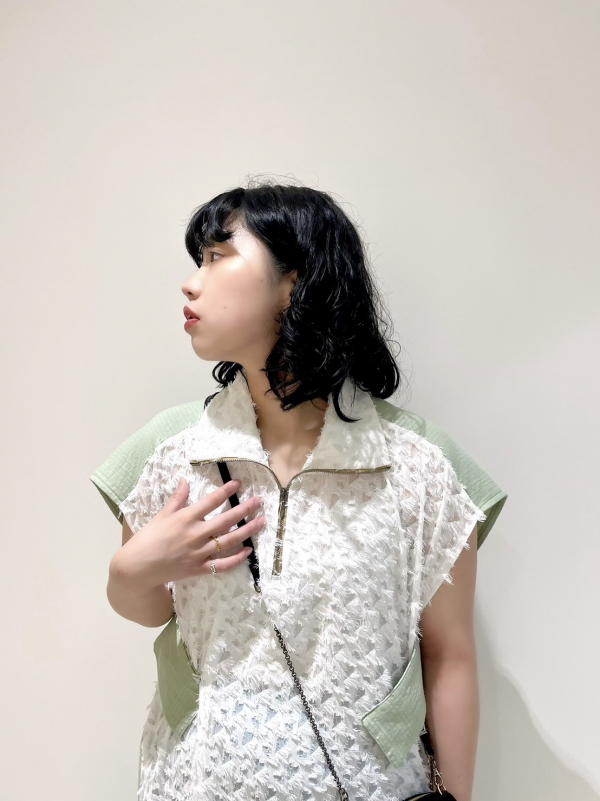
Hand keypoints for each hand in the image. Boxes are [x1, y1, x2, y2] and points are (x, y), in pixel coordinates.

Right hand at [117, 478, 264, 589]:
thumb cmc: (147, 539)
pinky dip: (237, 559)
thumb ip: (177, 499)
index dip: (226, 491)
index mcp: (186, 518)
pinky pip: (223, 565)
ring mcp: (199, 552)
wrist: (137, 568)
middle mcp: (195, 534)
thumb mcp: (161, 515)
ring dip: (248, 530)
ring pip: (229, 541)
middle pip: (226, 520)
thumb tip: (185, 481)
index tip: (239, 484)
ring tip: (262, 521)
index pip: (211, 501)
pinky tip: (248, 551)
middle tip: (260, 501)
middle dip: (245, 509)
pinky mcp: (199, 569)